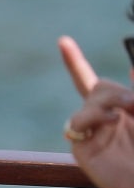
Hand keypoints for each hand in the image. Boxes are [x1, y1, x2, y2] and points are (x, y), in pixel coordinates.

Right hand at [58, 37, 133, 187]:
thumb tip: (132, 68)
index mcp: (122, 111)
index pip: (93, 82)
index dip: (74, 62)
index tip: (62, 41)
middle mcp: (104, 119)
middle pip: (98, 86)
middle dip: (115, 90)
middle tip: (133, 104)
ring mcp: (91, 131)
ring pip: (90, 99)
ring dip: (108, 101)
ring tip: (121, 116)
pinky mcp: (81, 145)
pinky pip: (77, 121)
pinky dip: (92, 117)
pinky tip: (109, 123)